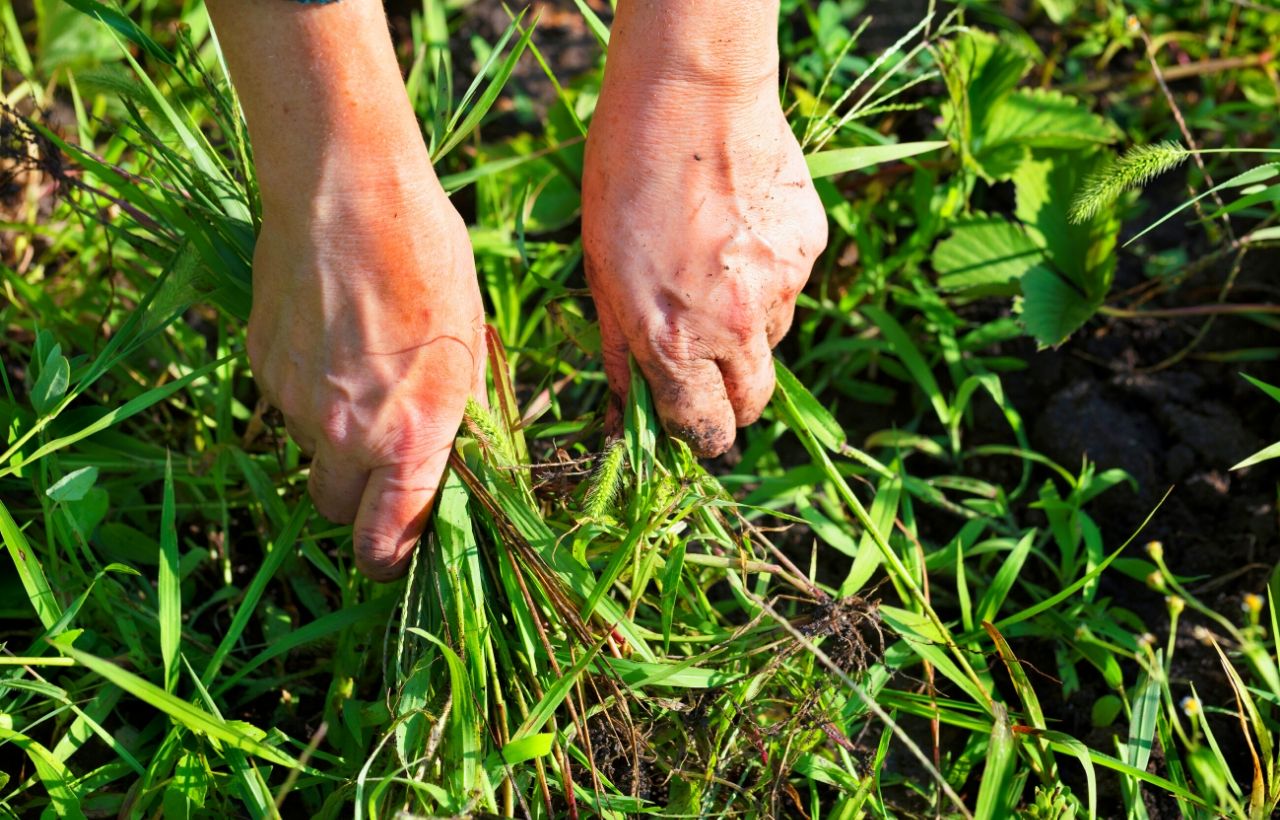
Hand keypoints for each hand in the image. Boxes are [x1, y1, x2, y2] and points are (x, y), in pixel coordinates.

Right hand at [248, 158, 483, 579]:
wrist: (345, 189)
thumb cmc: (427, 258)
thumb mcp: (469, 344)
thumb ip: (456, 418)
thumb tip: (453, 465)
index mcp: (411, 435)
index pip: (386, 543)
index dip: (392, 558)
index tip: (398, 550)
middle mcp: (346, 433)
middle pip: (337, 510)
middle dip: (359, 500)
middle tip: (386, 457)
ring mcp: (294, 402)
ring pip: (311, 452)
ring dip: (335, 437)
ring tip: (364, 369)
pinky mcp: (261, 367)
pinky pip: (286, 405)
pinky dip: (308, 392)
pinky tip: (332, 338)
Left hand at [582, 71, 826, 455]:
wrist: (691, 96)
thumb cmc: (625, 178)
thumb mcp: (599, 271)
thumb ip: (620, 348)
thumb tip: (624, 408)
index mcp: (675, 342)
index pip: (705, 430)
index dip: (698, 434)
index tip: (692, 422)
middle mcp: (736, 327)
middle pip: (753, 403)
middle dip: (731, 400)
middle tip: (707, 366)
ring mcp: (781, 287)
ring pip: (771, 338)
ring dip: (747, 328)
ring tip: (713, 267)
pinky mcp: (808, 249)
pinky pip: (789, 285)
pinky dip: (768, 275)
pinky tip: (738, 230)